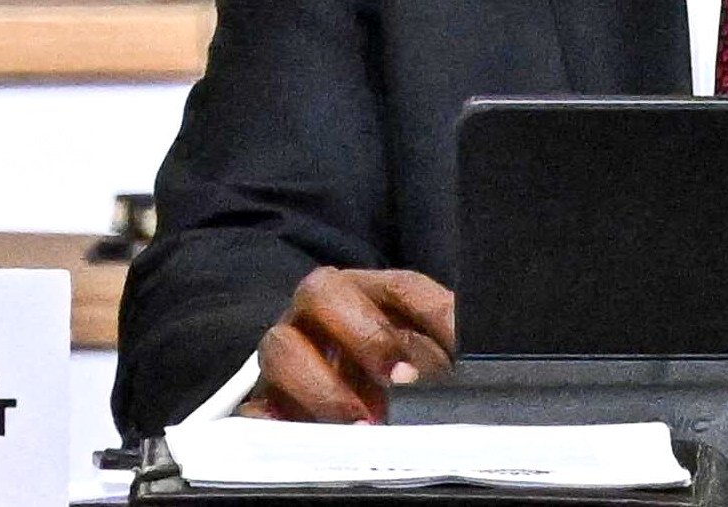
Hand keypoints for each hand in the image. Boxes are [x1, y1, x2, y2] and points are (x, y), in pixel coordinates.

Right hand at [248, 268, 457, 421]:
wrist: (326, 404)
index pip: (402, 286)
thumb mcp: (419, 355)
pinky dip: (275, 424)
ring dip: (324, 387)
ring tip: (363, 424)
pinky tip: (309, 440)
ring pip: (279, 347)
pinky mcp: (262, 403)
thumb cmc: (385, 372)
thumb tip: (474, 362)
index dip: (432, 310)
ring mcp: (283, 355)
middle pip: (321, 291)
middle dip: (365, 333)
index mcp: (365, 292)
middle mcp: (316, 313)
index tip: (459, 345)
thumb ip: (441, 351)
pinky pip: (253, 409)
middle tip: (401, 379)